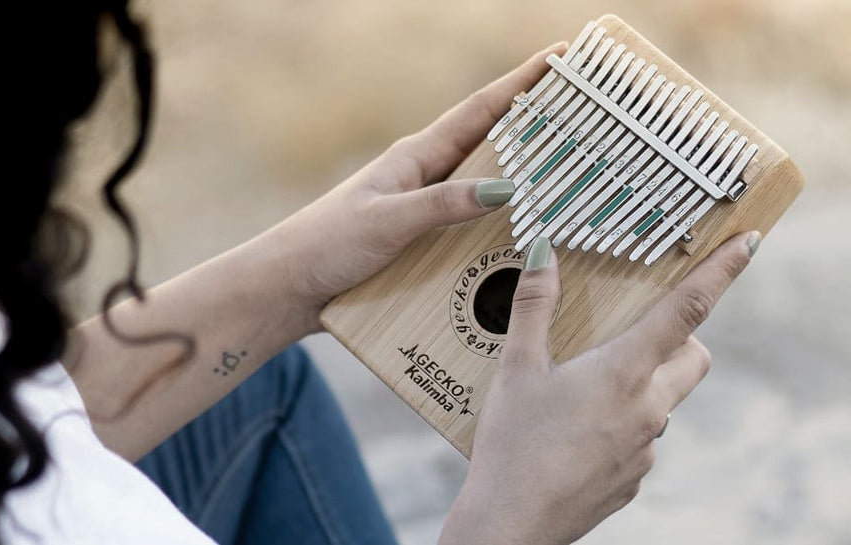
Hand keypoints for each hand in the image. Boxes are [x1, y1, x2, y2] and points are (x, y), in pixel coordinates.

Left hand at [257, 42, 568, 333]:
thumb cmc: (326, 245)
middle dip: (536, 125)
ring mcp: (423, 208)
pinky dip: (498, 225)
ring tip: (570, 176)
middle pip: (490, 143)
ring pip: (484, 186)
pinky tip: (523, 240)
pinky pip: (470, 226)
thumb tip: (506, 187)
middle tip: (584, 115)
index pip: (479, 111)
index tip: (561, 55)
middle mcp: (424, 176)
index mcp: (416, 157)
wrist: (288, 288)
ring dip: (523, 179)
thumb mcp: (388, 222)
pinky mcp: (418, 240)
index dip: (521, 82)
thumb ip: (442, 205)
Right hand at [439, 232, 759, 544]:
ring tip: (583, 389)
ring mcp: (645, 448)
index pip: (686, 309)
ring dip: (642, 384)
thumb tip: (542, 251)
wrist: (511, 524)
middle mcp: (649, 409)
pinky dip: (621, 424)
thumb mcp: (515, 368)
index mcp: (624, 372)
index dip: (721, 272)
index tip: (749, 244)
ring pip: (665, 401)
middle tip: (634, 332)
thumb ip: (533, 305)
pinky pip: (642, 439)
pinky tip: (574, 433)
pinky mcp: (633, 478)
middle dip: (679, 337)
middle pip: (693, 358)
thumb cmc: (512, 444)